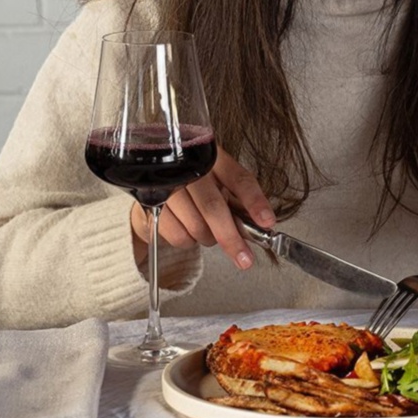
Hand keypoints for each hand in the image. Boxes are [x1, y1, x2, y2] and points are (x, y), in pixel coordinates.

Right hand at [129, 146, 275, 270]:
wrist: (150, 168)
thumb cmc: (193, 179)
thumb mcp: (217, 179)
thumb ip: (236, 198)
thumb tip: (259, 224)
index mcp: (213, 158)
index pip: (238, 179)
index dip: (254, 201)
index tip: (267, 222)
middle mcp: (189, 168)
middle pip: (214, 207)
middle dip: (231, 237)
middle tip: (244, 258)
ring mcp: (167, 184)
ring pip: (195, 225)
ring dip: (207, 238)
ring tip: (207, 230)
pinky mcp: (149, 201)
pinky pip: (176, 234)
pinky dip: (188, 241)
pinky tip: (187, 229)